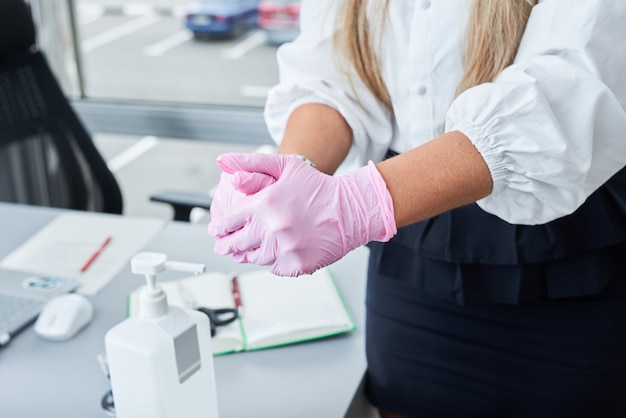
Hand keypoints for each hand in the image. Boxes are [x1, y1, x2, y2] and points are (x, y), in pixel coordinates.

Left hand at [207, 153, 396, 275]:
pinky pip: (274, 268)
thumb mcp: (284, 166)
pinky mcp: (297, 265)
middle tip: (223, 246)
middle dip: (226, 245)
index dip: (218, 228)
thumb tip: (222, 161)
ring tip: (246, 250)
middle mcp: (272, 229)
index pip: (228, 222)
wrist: (351, 209)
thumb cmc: (319, 187)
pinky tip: (274, 252)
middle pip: (236, 244)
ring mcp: (285, 249)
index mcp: (264, 204)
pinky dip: (272, 261)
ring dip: (248, 254)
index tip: (216, 230)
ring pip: (254, 258)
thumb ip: (250, 164)